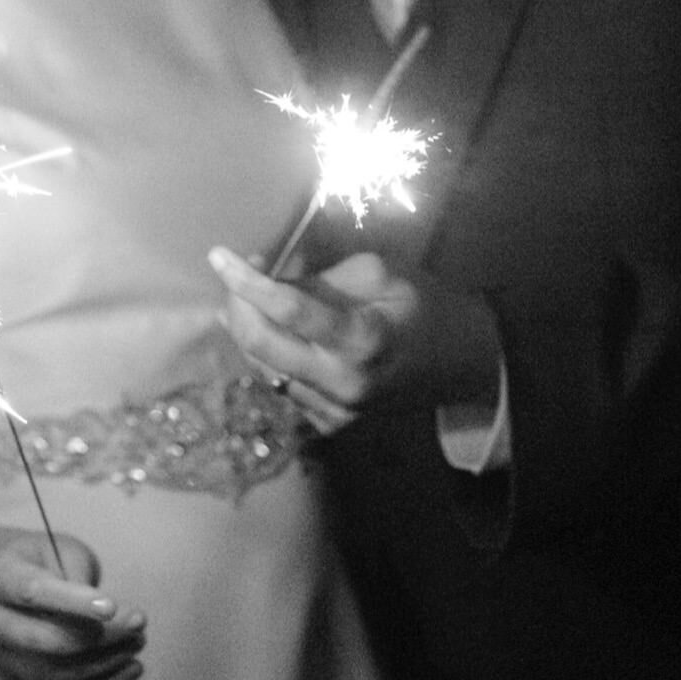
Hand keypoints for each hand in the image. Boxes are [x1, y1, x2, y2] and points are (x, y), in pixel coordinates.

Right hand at [0, 532, 146, 679]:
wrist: (6, 586)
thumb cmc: (42, 561)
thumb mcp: (62, 549)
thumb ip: (78, 575)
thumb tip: (108, 617)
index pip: (33, 592)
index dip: (73, 602)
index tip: (113, 607)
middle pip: (41, 640)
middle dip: (98, 639)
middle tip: (137, 628)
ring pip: (51, 673)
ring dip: (102, 664)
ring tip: (136, 646)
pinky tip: (127, 670)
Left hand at [209, 246, 424, 432]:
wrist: (462, 362)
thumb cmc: (424, 305)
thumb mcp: (382, 273)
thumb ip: (323, 278)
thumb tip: (271, 279)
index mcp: (362, 339)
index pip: (287, 309)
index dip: (246, 281)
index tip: (218, 256)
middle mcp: (343, 382)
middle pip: (260, 346)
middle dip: (237, 306)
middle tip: (238, 277)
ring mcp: (336, 410)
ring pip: (264, 368)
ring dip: (249, 330)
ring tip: (252, 299)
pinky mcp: (331, 424)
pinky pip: (281, 387)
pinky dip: (268, 357)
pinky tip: (270, 333)